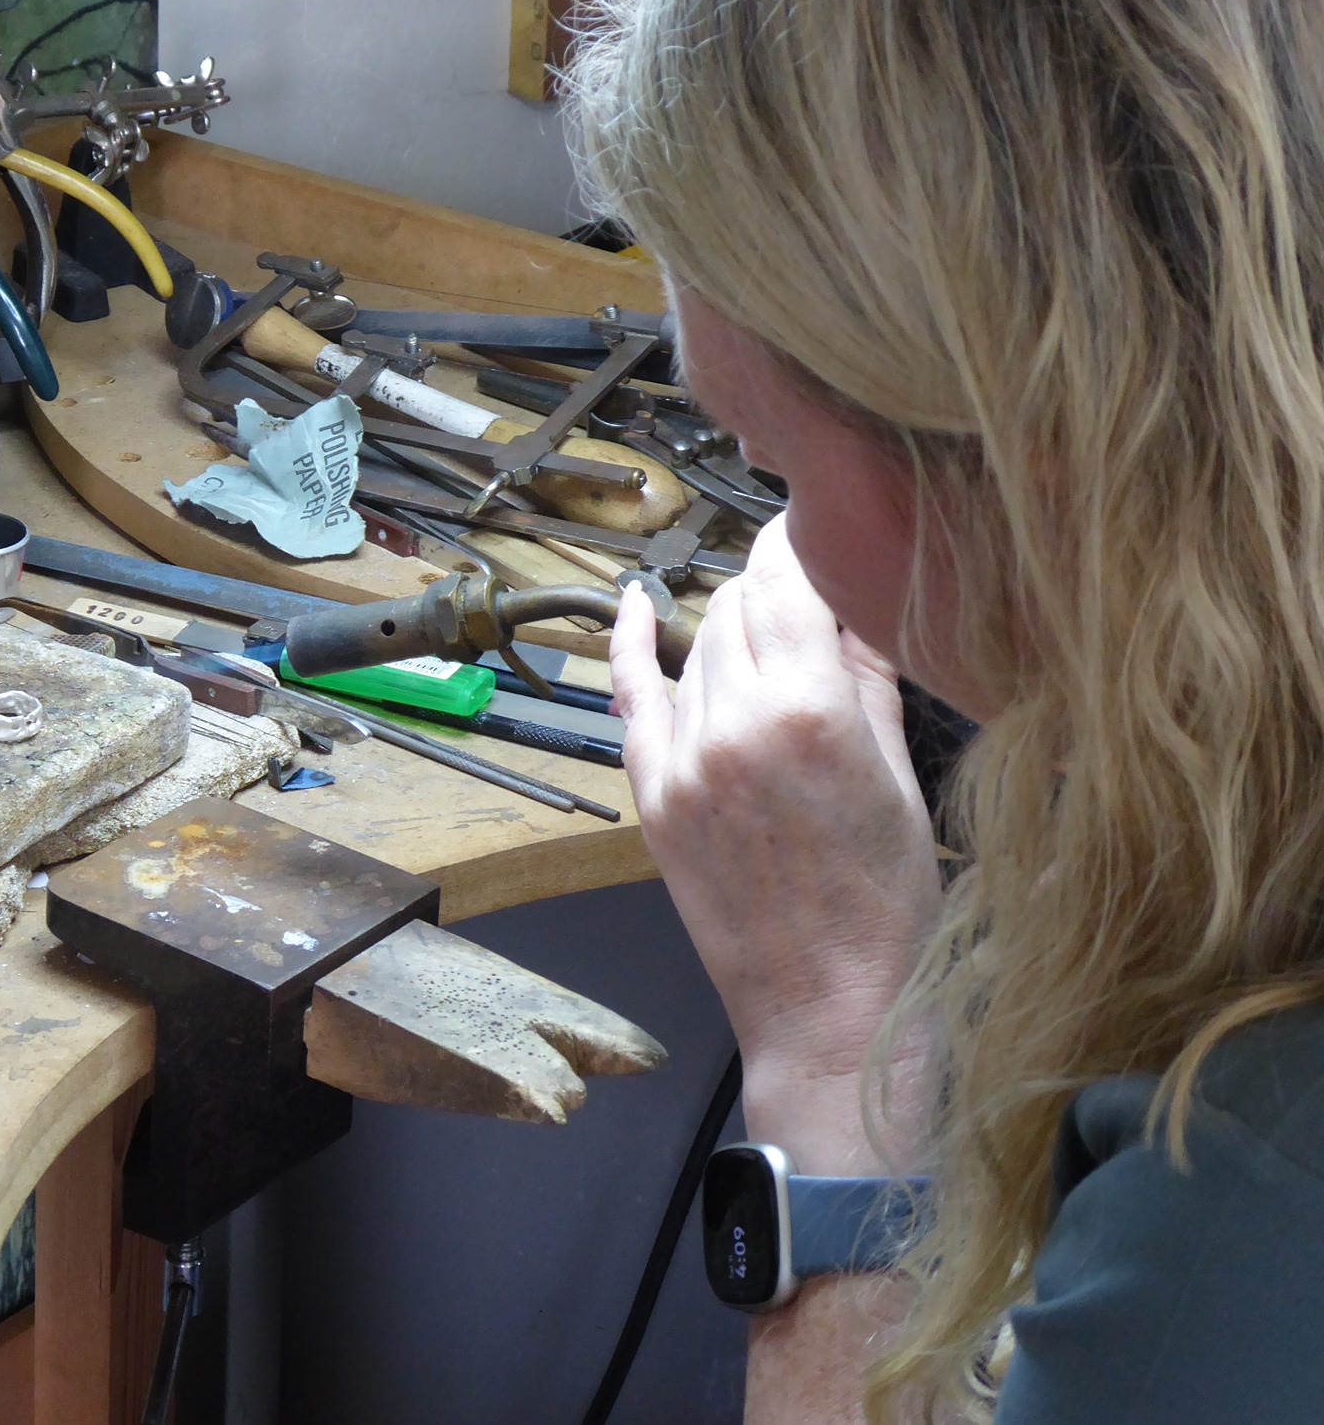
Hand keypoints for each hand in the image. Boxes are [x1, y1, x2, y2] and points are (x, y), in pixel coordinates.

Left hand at [611, 517, 938, 1169]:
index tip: (820, 522)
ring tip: (769, 624)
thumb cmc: (887, 905)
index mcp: (811, 710)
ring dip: (730, 625)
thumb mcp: (900, 776)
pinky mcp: (652, 796)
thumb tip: (857, 600)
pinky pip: (631, 698)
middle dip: (775, 588)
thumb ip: (868, 676)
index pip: (789, 581)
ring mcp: (683, 760)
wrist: (829, 1009)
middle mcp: (735, 723)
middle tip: (811, 587)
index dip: (803, 541)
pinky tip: (634, 604)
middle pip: (740, 607)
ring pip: (698, 646)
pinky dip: (630, 646)